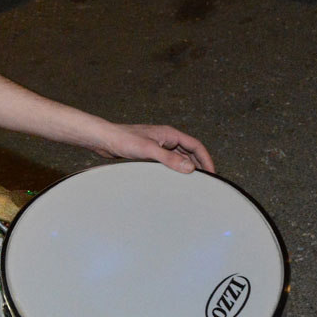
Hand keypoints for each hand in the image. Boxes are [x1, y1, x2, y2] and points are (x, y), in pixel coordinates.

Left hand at [92, 124, 213, 173]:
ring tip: (193, 182)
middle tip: (206, 181)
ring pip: (179, 157)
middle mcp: (166, 138)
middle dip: (199, 164)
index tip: (213, 173)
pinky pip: (168, 161)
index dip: (206, 159)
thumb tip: (190, 168)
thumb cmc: (123, 140)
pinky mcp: (149, 153)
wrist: (104, 140)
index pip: (196, 145)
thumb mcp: (148, 150)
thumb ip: (169, 159)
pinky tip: (174, 179)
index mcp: (170, 134)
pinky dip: (175, 169)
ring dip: (187, 167)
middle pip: (189, 152)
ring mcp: (158, 145)